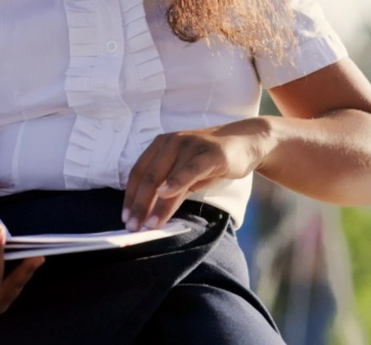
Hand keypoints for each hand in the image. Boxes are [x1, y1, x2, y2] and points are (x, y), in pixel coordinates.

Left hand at [122, 118, 272, 230]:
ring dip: (156, 203)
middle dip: (139, 205)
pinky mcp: (210, 154)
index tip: (125, 219)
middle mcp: (171, 143)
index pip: (138, 173)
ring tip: (150, 224)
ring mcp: (189, 146)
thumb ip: (169, 188)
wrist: (245, 142)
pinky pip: (189, 169)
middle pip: (148, 176)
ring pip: (166, 176)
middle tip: (133, 227)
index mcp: (160, 146)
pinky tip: (165, 195)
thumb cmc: (210, 161)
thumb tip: (150, 214)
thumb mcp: (185, 174)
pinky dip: (176, 182)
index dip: (130, 197)